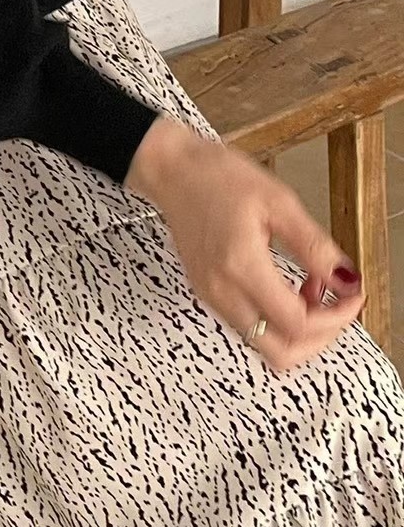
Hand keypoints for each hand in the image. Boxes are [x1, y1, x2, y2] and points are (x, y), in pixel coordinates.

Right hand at [125, 116, 366, 372]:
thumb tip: (346, 280)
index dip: (336, 318)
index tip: (353, 296)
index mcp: (240, 266)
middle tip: (338, 306)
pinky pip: (251, 328)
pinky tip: (289, 288)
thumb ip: (314, 246)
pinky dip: (278, 321)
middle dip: (320, 338)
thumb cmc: (217, 177)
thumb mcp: (278, 201)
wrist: (172, 172)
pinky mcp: (208, 294)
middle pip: (280, 353)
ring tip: (313, 291)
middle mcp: (222, 291)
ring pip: (265, 346)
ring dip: (298, 331)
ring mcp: (212, 297)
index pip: (297, 323)